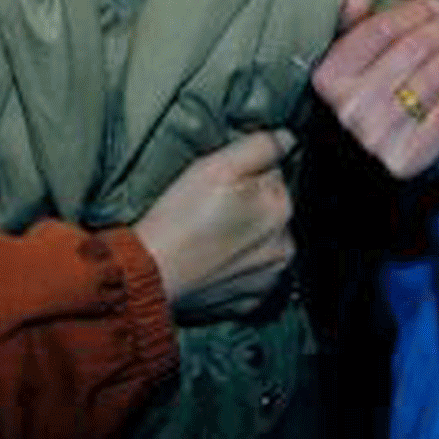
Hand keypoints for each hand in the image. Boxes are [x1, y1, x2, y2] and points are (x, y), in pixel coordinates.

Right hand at [134, 129, 296, 320]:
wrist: (150, 273)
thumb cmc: (181, 217)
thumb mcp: (218, 166)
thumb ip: (260, 146)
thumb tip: (288, 138)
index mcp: (281, 209)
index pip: (273, 175)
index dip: (244, 174)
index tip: (218, 185)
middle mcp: (285, 247)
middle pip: (269, 209)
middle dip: (247, 205)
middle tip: (207, 209)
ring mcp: (269, 278)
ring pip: (261, 241)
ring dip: (243, 234)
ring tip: (207, 235)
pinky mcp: (250, 300)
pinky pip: (248, 272)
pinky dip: (234, 264)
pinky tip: (209, 258)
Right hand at [312, 0, 438, 177]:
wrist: (359, 170)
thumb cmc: (357, 104)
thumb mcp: (344, 67)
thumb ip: (350, 29)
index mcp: (330, 78)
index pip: (379, 30)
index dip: (414, 11)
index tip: (437, 3)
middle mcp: (351, 106)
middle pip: (412, 50)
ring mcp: (379, 134)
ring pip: (433, 78)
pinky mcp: (408, 157)